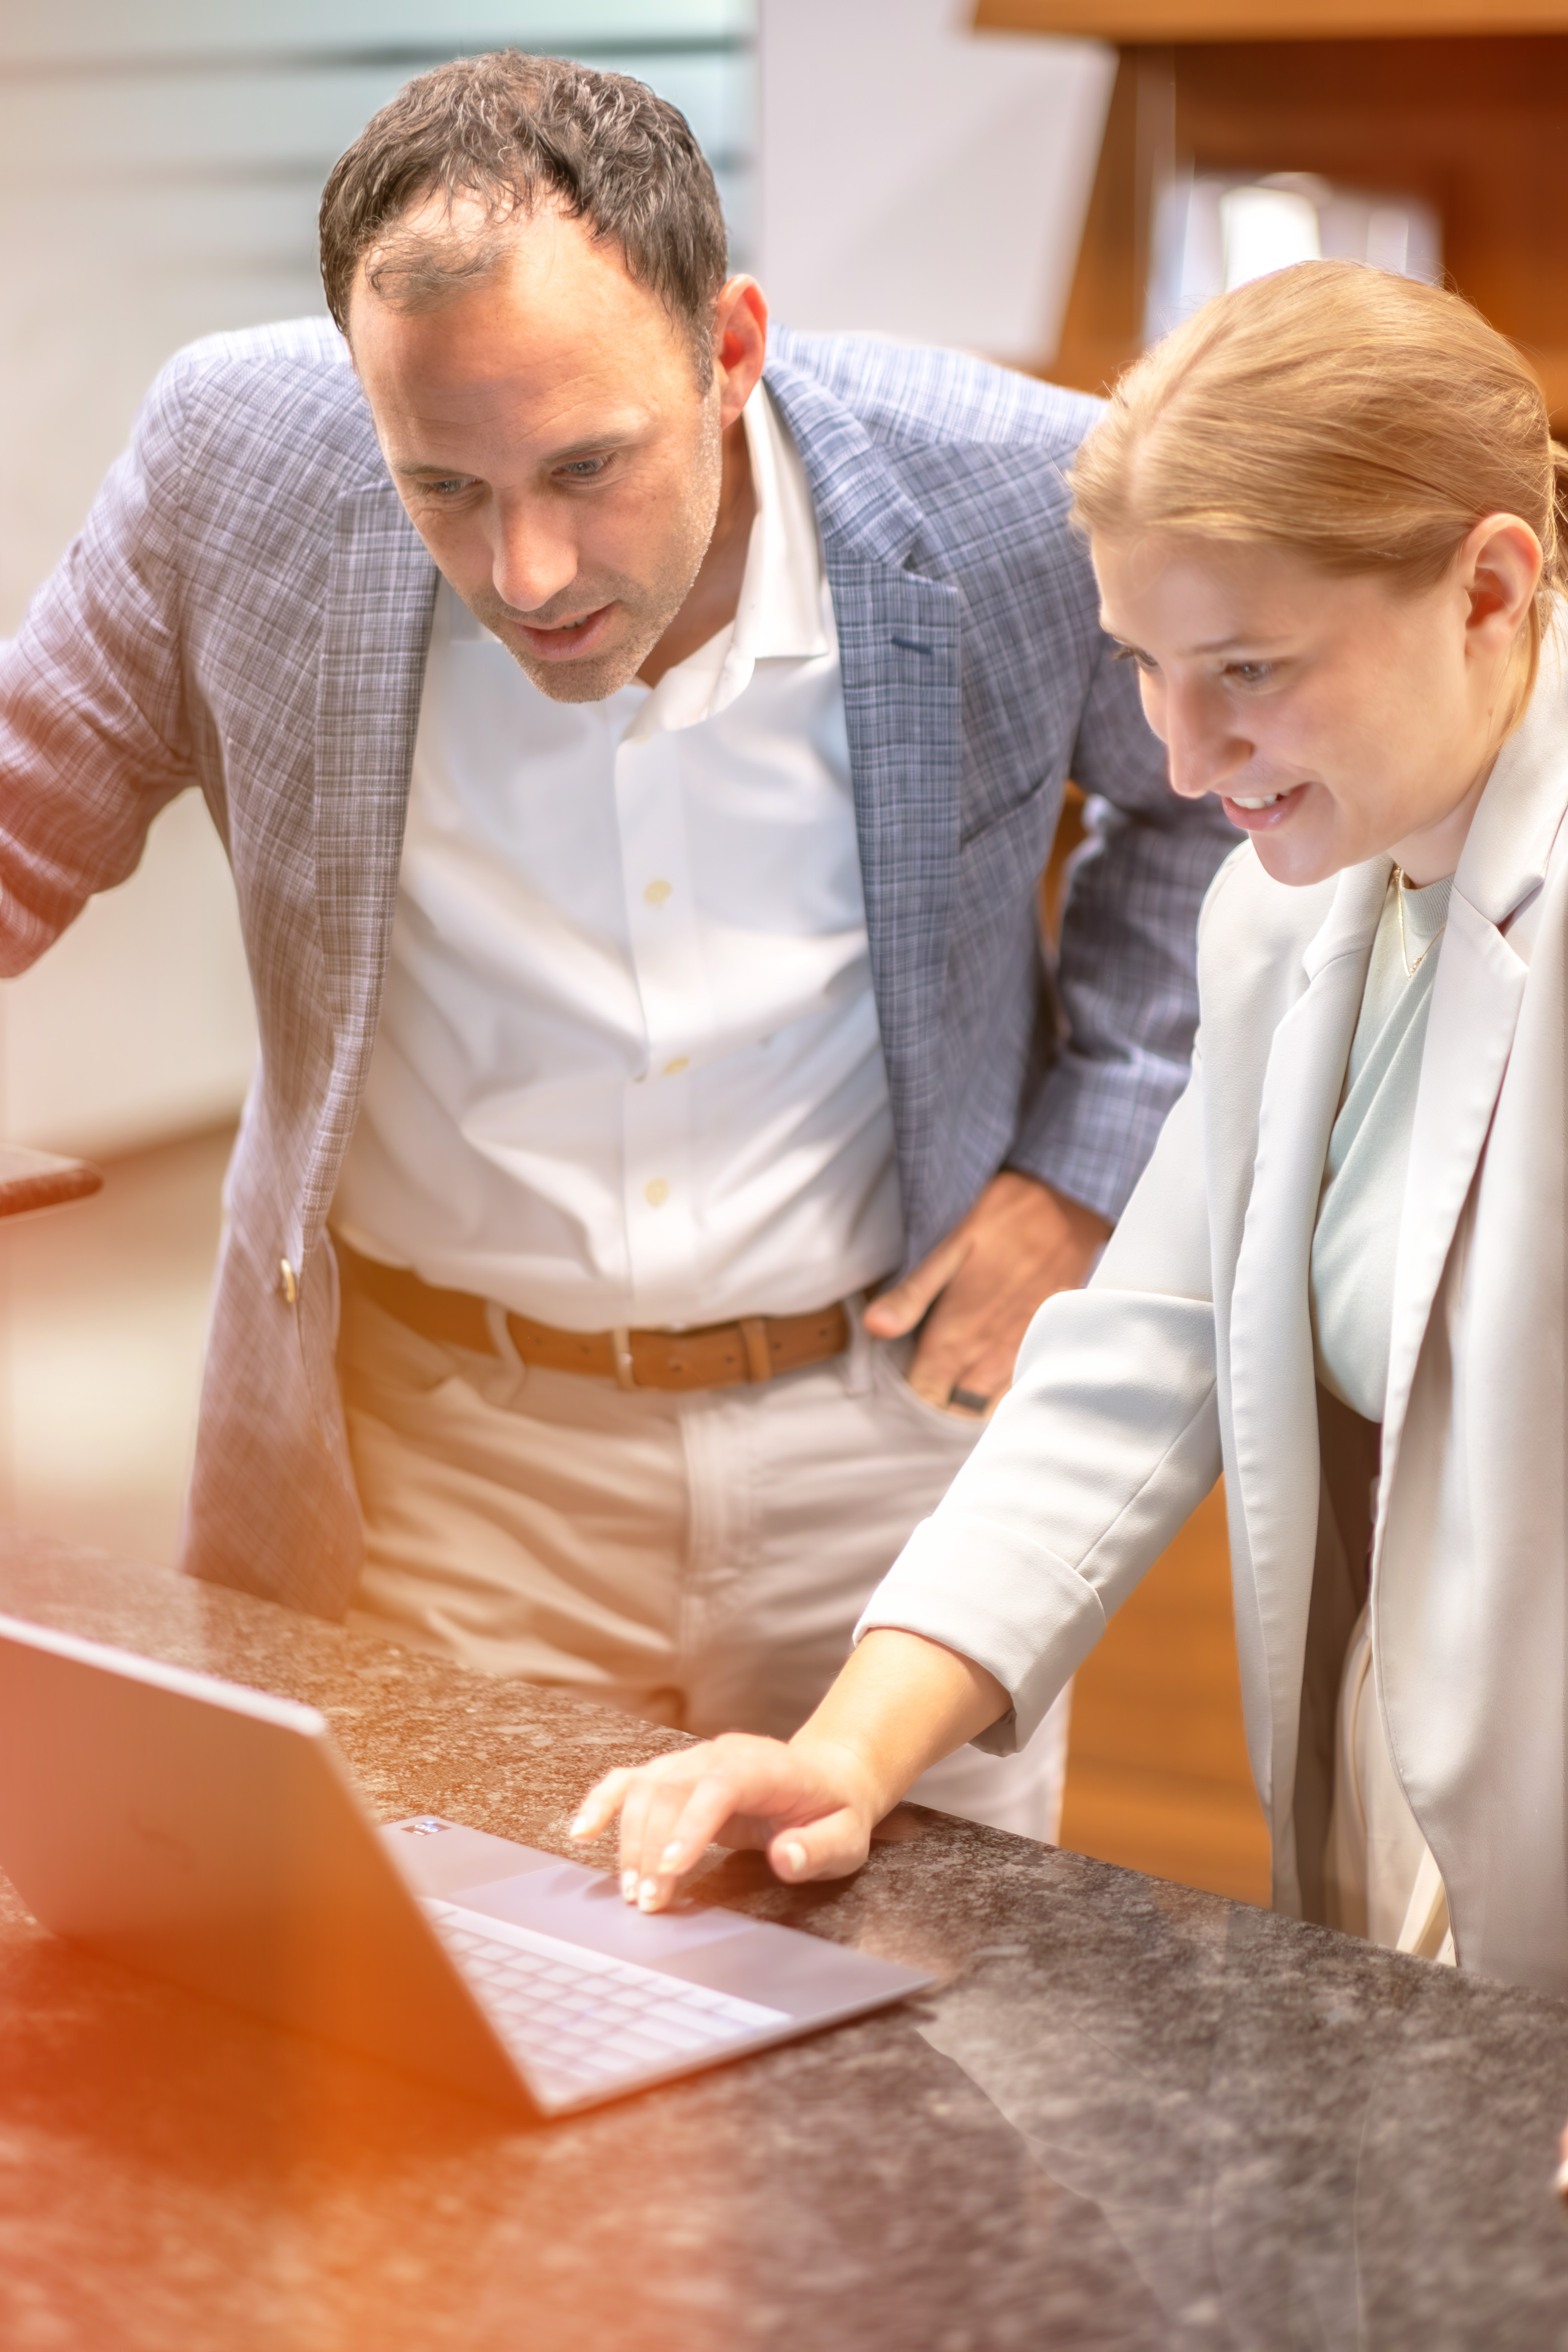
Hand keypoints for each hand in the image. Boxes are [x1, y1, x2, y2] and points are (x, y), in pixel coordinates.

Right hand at [569, 1731, 878, 1912]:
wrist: (827, 1778)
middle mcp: (722, 1754)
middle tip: (649, 1902)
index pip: (720, 1786)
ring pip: (645, 1786)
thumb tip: (785, 1856)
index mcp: (765, 1766)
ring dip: (630, 1838)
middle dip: (653, 1846)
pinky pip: (630, 1780)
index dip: (692, 1824)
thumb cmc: (834, 1813)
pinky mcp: (676, 1775)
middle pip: (672, 1789)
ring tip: (631, 1890)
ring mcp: (694, 1760)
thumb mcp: (845, 1838)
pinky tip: (582, 1831)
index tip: (672, 1869)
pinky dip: (603, 1802)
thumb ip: (818, 1848)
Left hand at [863, 1171, 1110, 1412]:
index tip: (905, 1366)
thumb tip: (874, 1327)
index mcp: (958, 1330)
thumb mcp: (951, 1247)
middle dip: (937, 1394)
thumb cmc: (1005, 1219)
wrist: (1070, 1205)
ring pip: (988, 1402)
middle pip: (955, 1404)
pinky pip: (1019, 1385)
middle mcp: (991, 1352)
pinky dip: (1002, 1388)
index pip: (925, 1389)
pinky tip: (993, 1367)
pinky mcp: (1047, 1346)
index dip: (910, 1384)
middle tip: (928, 1368)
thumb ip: (912, 1294)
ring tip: (957, 1372)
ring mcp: (1023, 1353)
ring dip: (968, 1395)